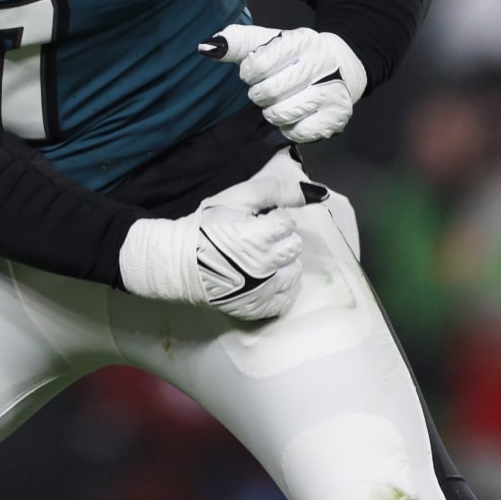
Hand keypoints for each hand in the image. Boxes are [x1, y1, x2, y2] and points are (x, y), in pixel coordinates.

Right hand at [119, 176, 308, 321]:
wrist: (180, 261)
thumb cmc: (207, 226)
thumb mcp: (237, 197)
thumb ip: (276, 191)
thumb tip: (320, 193)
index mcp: (260, 235)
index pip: (288, 223)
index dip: (272, 219)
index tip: (256, 222)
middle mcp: (266, 265)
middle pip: (294, 248)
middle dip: (280, 240)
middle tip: (257, 240)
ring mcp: (263, 290)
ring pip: (295, 273)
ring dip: (282, 264)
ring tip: (259, 260)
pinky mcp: (258, 308)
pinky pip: (286, 299)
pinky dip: (280, 288)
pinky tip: (265, 279)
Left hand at [200, 25, 366, 142]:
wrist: (338, 65)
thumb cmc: (291, 55)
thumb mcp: (266, 42)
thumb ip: (236, 42)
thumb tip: (206, 47)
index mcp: (302, 40)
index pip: (259, 65)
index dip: (249, 73)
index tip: (253, 73)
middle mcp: (322, 63)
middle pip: (271, 91)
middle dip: (259, 95)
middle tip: (263, 91)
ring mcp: (333, 91)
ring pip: (284, 113)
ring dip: (272, 112)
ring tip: (276, 104)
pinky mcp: (337, 116)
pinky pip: (299, 132)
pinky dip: (289, 129)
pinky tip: (293, 116)